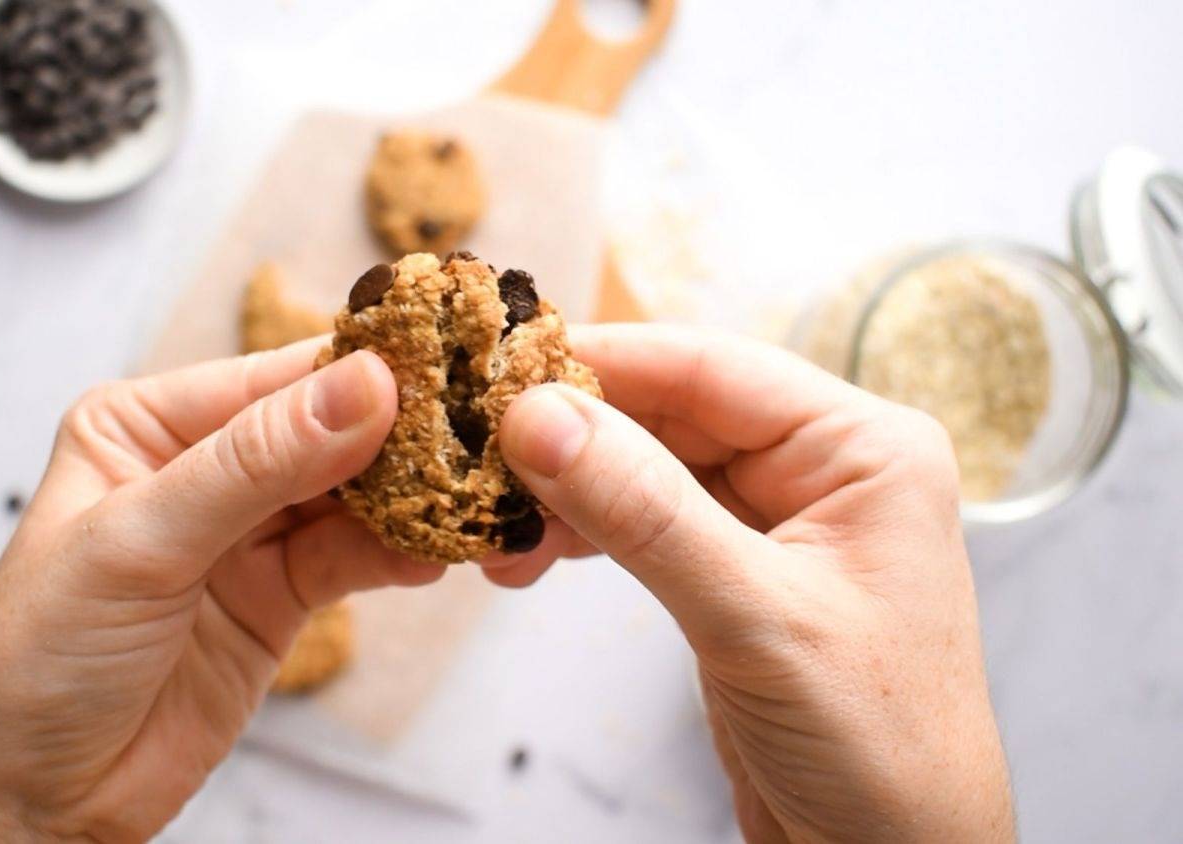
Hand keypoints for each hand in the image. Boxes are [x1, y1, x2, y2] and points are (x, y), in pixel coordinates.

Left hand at [0, 341, 441, 841]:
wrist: (36, 800)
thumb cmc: (36, 660)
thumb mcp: (138, 545)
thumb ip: (254, 466)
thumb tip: (359, 388)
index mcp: (144, 425)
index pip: (266, 381)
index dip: (350, 374)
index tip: (431, 368)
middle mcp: (199, 468)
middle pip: (320, 432)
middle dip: (392, 435)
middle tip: (470, 430)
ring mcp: (244, 535)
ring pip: (348, 495)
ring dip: (407, 497)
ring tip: (468, 492)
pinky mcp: (279, 598)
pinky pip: (353, 560)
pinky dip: (397, 555)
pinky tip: (435, 552)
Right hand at [496, 324, 1013, 842]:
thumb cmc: (879, 746)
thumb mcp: (754, 617)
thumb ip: (645, 511)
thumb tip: (540, 416)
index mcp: (864, 449)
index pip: (712, 368)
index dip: (604, 361)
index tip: (504, 367)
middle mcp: (825, 469)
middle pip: (672, 413)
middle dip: (572, 434)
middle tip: (476, 447)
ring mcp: (779, 521)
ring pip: (648, 469)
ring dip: (567, 490)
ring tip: (493, 519)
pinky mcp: (738, 572)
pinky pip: (646, 524)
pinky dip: (584, 535)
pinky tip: (530, 552)